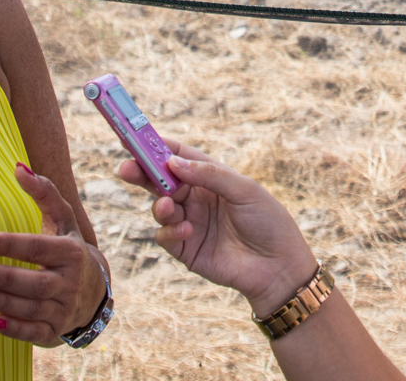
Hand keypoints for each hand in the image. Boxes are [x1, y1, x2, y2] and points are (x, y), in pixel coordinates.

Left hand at [0, 162, 110, 346]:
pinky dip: (16, 329)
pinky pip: (35, 333)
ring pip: (32, 308)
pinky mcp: (55, 330)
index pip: (37, 248)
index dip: (10, 244)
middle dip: (6, 278)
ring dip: (4, 302)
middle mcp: (71, 282)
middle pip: (36, 283)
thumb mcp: (62, 221)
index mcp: (70, 253)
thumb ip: (43, 192)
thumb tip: (17, 168)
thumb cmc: (68, 249)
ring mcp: (64, 308)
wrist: (94, 291)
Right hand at [118, 141, 316, 316]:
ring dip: (160, 205)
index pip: (179, 158)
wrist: (278, 267)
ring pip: (160, 207)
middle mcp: (197, 198)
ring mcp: (190, 223)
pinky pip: (165, 235)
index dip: (157, 148)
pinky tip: (186, 230)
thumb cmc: (268, 222)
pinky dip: (170, 231)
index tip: (134, 138)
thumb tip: (173, 162)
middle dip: (142, 173)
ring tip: (168, 206)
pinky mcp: (186, 249)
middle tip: (127, 168)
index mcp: (211, 178)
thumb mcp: (245, 190)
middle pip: (161, 181)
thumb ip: (210, 175)